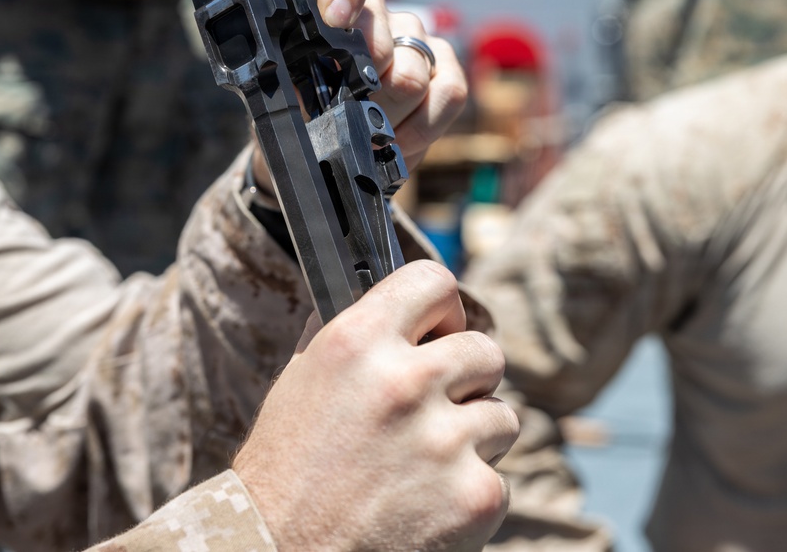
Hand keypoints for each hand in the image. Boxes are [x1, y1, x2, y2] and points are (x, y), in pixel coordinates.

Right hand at [233, 260, 518, 550]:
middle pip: (484, 350)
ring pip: (501, 416)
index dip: (440, 309)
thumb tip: (388, 304)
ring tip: (422, 465)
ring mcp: (444, 441)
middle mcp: (404, 382)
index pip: (433, 281)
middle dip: (465, 379)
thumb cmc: (285, 470)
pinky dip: (468, 492)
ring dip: (471, 438)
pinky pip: (498, 477)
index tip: (437, 330)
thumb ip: (349, 333)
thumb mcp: (301, 380)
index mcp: (356, 342)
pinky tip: (425, 506)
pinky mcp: (475, 496)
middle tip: (432, 409)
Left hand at [250, 0, 468, 193]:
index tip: (334, 20)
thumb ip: (288, 73)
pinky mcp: (443, 69)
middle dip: (357, 89)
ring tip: (361, 136)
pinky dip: (421, 127)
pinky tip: (397, 141)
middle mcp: (370, 9)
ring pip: (411, 73)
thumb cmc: (291, 113)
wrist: (318, 148)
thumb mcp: (273, 91)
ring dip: (384, 117)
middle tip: (335, 117)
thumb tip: (315, 77)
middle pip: (379, 35)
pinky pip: (448, 92)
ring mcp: (410, 36)